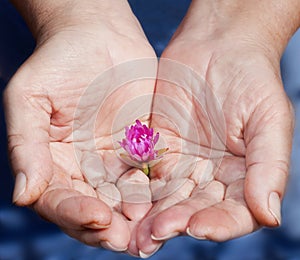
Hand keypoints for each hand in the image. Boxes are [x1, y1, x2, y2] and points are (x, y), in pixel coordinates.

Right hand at [4, 0, 155, 250]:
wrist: (96, 36)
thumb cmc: (57, 61)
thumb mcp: (30, 99)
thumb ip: (26, 146)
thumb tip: (23, 195)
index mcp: (54, 165)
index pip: (62, 200)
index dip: (76, 213)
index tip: (97, 219)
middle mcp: (86, 170)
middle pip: (98, 209)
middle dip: (115, 227)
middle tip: (134, 241)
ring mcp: (116, 162)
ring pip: (129, 198)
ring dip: (143, 216)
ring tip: (159, 229)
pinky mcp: (144, 148)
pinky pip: (155, 173)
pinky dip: (164, 188)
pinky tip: (177, 199)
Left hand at [135, 1, 295, 255]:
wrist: (216, 46)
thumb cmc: (250, 78)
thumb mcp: (269, 119)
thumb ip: (268, 167)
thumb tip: (269, 216)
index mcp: (242, 177)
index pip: (233, 212)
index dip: (218, 224)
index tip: (199, 228)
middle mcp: (210, 177)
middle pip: (194, 209)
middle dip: (175, 223)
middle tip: (154, 235)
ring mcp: (182, 164)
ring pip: (166, 197)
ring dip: (150, 213)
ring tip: (134, 229)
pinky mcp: (157, 149)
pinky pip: (145, 171)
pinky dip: (134, 186)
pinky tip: (122, 197)